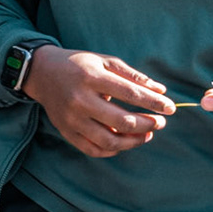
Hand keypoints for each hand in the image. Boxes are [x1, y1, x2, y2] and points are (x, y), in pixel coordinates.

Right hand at [21, 46, 174, 157]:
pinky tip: (125, 141)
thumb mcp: (104, 61)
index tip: (170, 108)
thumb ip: (132, 76)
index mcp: (91, 77)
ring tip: (147, 134)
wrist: (42, 73)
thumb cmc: (79, 65)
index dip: (154, 103)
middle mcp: (80, 99)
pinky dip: (113, 150)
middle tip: (160, 122)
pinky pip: (93, 149)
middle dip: (148, 124)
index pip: (130, 93)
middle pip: (122, 120)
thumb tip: (161, 91)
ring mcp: (71, 119)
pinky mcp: (66, 131)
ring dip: (134, 141)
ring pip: (109, 140)